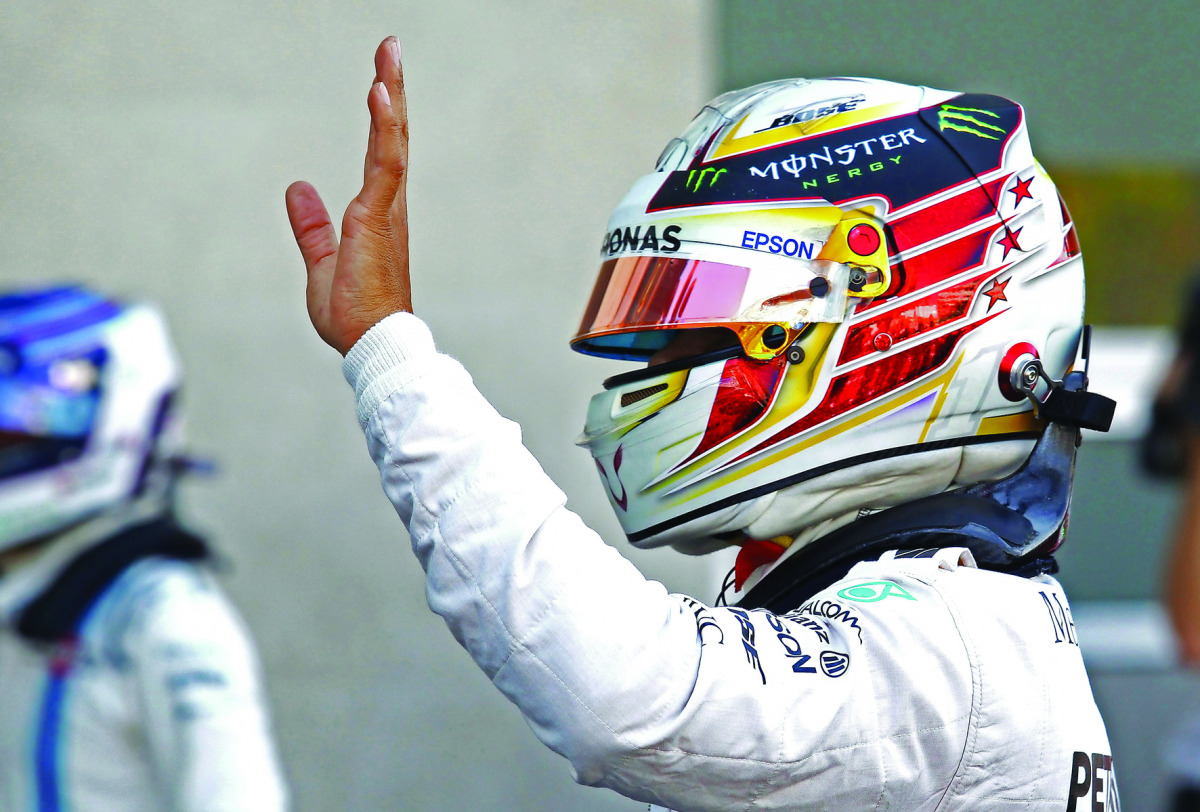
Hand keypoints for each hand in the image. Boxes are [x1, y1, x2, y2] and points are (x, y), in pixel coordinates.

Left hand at [286, 36, 411, 355]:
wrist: (372, 344)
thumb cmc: (354, 315)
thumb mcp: (322, 263)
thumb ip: (312, 227)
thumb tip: (297, 188)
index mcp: (376, 215)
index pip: (379, 154)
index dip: (381, 116)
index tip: (380, 79)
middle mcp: (387, 206)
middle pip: (392, 136)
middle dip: (392, 90)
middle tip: (390, 48)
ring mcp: (386, 210)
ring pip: (392, 140)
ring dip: (390, 94)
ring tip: (388, 54)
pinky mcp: (379, 218)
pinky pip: (385, 163)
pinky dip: (383, 126)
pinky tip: (379, 94)